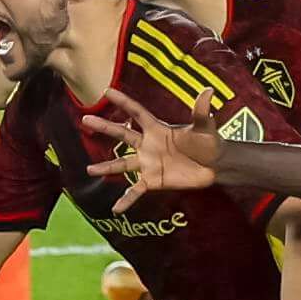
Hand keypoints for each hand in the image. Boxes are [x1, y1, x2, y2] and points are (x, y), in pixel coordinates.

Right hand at [89, 92, 225, 192]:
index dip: (123, 102)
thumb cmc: (209, 142)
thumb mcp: (204, 127)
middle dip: (104, 127)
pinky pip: (136, 190)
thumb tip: (209, 90)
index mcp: (158, 129)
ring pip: (122, 164)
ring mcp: (148, 163)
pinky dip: (126, 199)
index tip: (107, 91)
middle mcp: (148, 145)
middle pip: (122, 134)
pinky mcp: (153, 181)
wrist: (215, 166)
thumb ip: (201, 111)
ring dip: (106, 168)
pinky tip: (115, 209)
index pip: (136, 112)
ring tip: (89, 170)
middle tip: (85, 121)